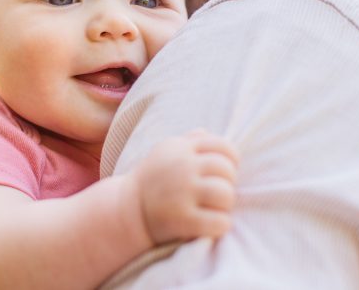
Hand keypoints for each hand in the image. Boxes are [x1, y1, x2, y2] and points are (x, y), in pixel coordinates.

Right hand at [133, 129, 238, 244]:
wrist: (127, 210)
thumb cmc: (153, 180)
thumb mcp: (164, 153)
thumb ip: (187, 141)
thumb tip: (207, 132)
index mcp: (180, 148)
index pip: (224, 146)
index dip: (231, 160)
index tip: (223, 172)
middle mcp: (181, 167)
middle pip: (227, 171)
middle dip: (227, 183)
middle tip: (215, 193)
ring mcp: (181, 193)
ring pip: (226, 195)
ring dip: (224, 205)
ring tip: (213, 208)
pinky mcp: (183, 220)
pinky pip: (221, 222)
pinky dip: (220, 225)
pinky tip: (210, 224)